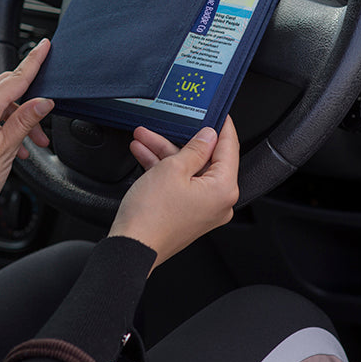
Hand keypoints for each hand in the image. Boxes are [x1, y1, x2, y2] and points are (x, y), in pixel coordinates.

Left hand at [0, 39, 53, 245]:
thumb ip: (25, 121)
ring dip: (19, 118)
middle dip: (30, 101)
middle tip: (46, 122)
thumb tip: (43, 102)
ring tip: (33, 144)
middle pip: (7, 88)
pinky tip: (16, 147)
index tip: (45, 46)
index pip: (15, 78)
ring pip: (0, 103)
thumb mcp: (5, 151)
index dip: (34, 62)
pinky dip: (5, 125)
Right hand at [108, 117, 239, 270]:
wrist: (131, 246)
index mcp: (223, 189)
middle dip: (179, 140)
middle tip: (168, 124)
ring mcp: (202, 209)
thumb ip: (195, 148)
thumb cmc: (151, 215)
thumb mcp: (173, 168)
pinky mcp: (187, 213)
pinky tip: (144, 154)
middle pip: (205, 159)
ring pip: (188, 170)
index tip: (219, 114)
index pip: (229, 149)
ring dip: (165, 153)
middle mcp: (218, 202)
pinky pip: (180, 184)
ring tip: (144, 137)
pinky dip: (164, 170)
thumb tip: (208, 136)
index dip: (222, 127)